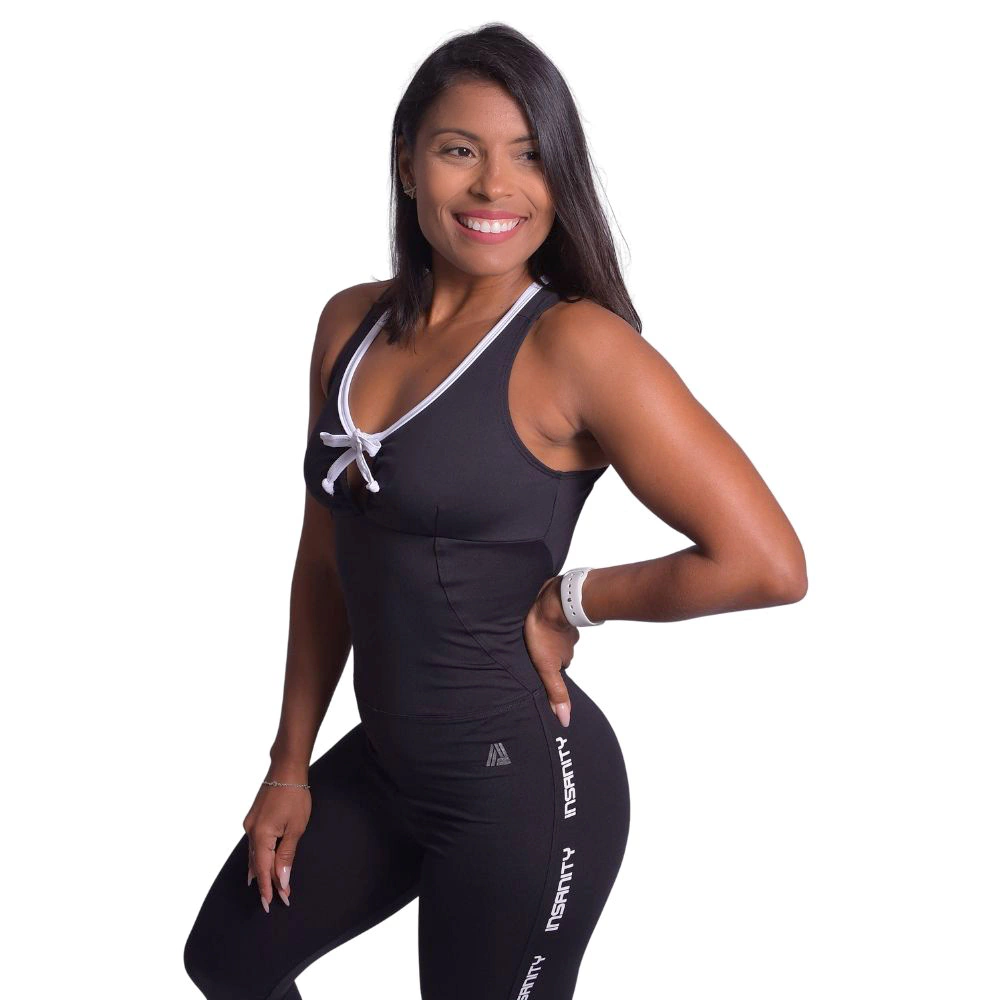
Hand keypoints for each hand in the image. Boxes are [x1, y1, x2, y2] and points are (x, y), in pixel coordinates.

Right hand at [243, 764, 311, 912]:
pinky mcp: (253, 819)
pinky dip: (259, 858)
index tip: (274, 904)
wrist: (286, 769)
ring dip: (262, 872)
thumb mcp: (296, 828)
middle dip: (267, 883)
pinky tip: (258, 866)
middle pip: (258, 864)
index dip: (270, 888)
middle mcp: (251, 831)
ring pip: (255, 855)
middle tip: (276, 901)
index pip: (264, 870)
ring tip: (265, 891)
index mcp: (261, 836)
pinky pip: (254, 844)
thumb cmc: (295, 796)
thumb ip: (287, 855)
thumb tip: (281, 879)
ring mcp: (250, 824)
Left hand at [523, 574, 575, 727]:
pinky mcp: (555, 608)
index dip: (549, 669)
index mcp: (565, 656)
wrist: (551, 600)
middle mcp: (568, 642)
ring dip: (544, 634)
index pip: (558, 667)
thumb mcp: (546, 667)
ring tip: (529, 634)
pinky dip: (544, 618)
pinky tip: (533, 617)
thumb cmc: (545, 633)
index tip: (540, 668)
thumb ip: (555, 692)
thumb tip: (565, 720)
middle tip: (532, 650)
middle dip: (547, 651)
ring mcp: (564, 625)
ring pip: (553, 633)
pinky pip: (550, 616)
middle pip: (557, 651)